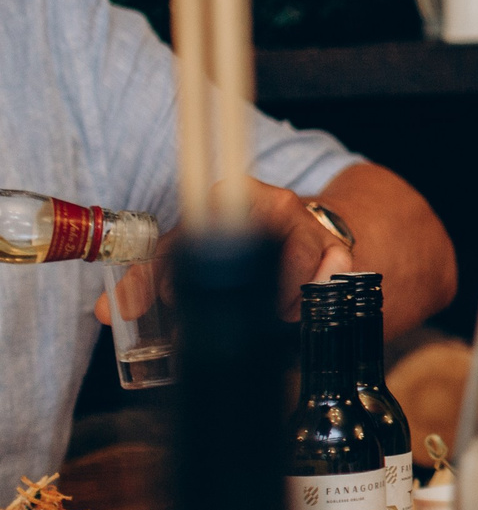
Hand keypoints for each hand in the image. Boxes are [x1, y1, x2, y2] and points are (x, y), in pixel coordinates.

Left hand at [92, 178, 347, 323]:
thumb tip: (109, 311)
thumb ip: (145, 280)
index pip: (201, 228)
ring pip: (293, 273)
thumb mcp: (187, 250)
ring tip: (263, 310)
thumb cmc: (238, 238)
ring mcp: (309, 224)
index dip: (179, 272)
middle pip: (255, 255)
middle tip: (218, 314)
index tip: (168, 299)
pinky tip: (294, 304)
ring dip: (276, 303)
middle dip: (239, 296)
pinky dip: (308, 300)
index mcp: (231, 194)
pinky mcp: (337, 247)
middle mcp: (274, 202)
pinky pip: (326, 281)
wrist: (300, 228)